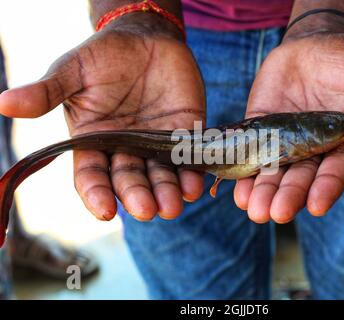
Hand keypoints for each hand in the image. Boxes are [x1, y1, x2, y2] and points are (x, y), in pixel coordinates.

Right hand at [0, 14, 204, 221]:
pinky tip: (195, 184)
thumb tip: (4, 103)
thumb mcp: (73, 72)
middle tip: (147, 210)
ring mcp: (157, 145)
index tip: (105, 210)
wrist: (146, 38)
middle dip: (138, 196)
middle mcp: (127, 150)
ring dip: (168, 193)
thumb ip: (47, 92)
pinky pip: (189, 158)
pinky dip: (192, 172)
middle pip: (130, 181)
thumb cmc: (104, 57)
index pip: (93, 177)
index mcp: (95, 143)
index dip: (97, 194)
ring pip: (161, 176)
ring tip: (173, 205)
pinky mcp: (185, 134)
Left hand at [234, 33, 343, 222]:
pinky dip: (242, 169)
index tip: (315, 206)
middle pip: (301, 178)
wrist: (312, 46)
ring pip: (274, 172)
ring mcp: (286, 142)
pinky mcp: (261, 131)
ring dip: (262, 190)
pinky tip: (233, 187)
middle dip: (288, 195)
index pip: (337, 170)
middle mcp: (314, 150)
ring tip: (251, 209)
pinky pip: (250, 152)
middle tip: (273, 214)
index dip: (327, 187)